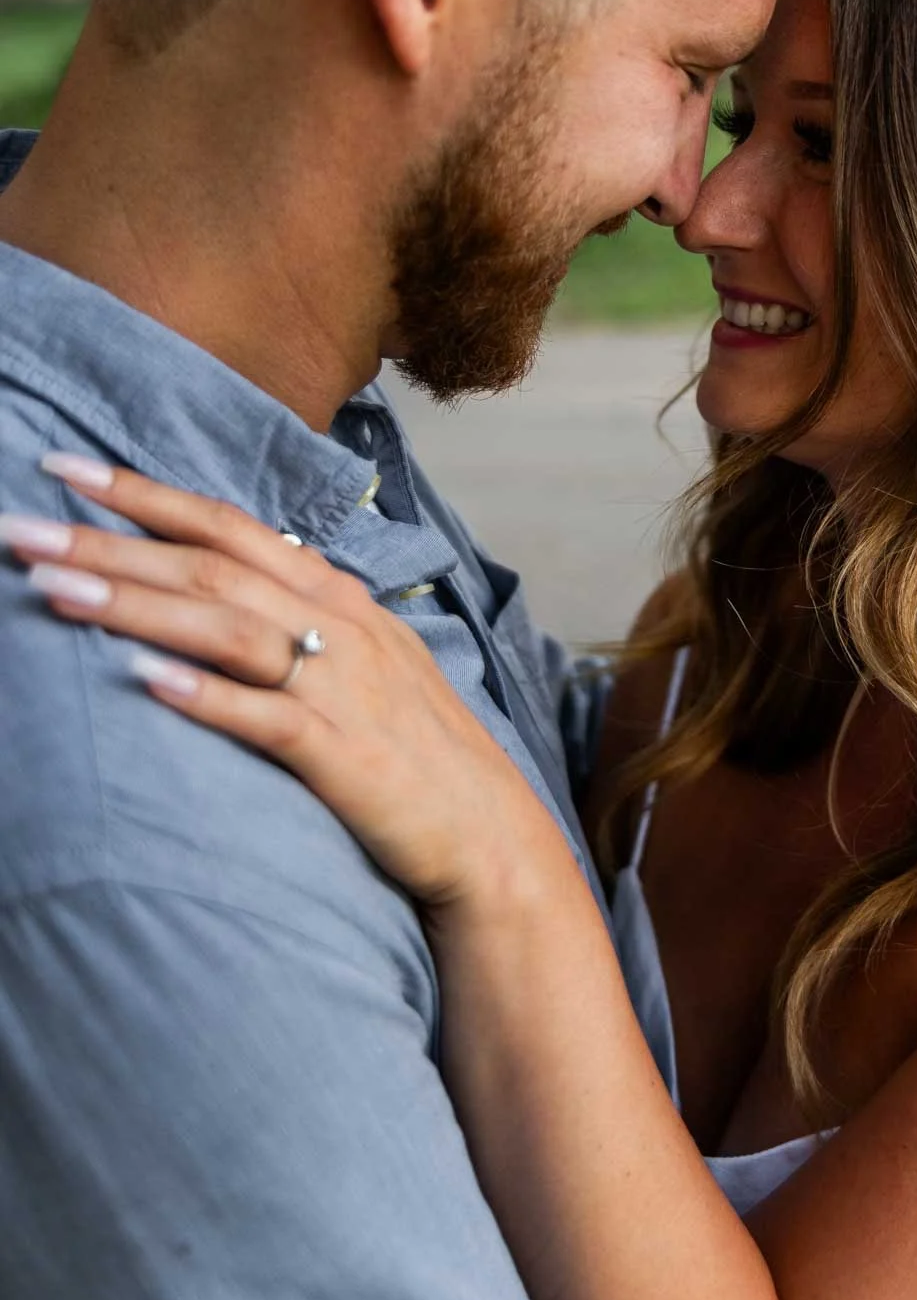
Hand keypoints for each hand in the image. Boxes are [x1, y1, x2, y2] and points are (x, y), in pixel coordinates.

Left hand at [1, 460, 553, 912]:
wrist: (487, 831)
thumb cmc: (415, 748)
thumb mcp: (365, 657)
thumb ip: (300, 613)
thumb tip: (227, 579)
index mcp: (338, 594)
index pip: (228, 526)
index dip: (146, 494)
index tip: (66, 469)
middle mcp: (338, 624)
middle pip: (209, 568)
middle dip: (110, 541)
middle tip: (20, 526)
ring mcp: (342, 685)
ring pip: (226, 627)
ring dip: (134, 604)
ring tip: (51, 588)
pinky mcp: (342, 754)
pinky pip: (265, 716)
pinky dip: (206, 695)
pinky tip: (143, 682)